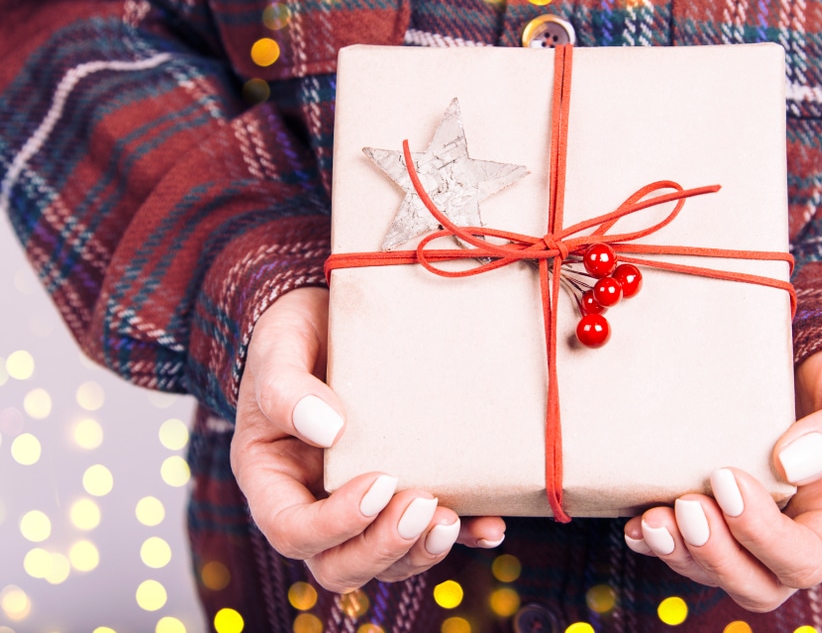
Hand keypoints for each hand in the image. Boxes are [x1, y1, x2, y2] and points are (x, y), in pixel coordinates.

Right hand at [231, 287, 505, 591]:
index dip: (334, 525)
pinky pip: (429, 531)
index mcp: (272, 479)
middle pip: (339, 565)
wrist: (339, 316)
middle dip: (383, 548)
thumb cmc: (298, 333)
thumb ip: (285, 387)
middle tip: (421, 505)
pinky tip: (490, 527)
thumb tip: (329, 430)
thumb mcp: (278, 346)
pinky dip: (463, 536)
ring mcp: (361, 505)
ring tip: (451, 519)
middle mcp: (313, 504)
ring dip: (419, 552)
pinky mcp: (404, 490)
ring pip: (385, 561)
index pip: (292, 531)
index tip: (378, 483)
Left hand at [624, 348, 821, 611]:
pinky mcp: (717, 512)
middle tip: (688, 506)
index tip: (728, 479)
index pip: (808, 558)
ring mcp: (753, 531)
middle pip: (758, 584)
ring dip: (680, 554)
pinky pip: (686, 546)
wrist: (816, 364)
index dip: (764, 535)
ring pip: (716, 572)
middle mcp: (798, 536)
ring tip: (654, 520)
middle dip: (716, 555)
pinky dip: (657, 541)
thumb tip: (789, 466)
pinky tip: (637, 524)